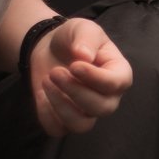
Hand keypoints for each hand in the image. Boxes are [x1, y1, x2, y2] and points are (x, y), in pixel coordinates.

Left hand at [28, 17, 131, 136]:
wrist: (50, 48)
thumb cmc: (73, 39)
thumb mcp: (82, 28)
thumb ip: (86, 39)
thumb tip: (83, 56)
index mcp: (118, 73)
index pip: (117, 84)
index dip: (95, 78)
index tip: (74, 65)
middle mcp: (108, 97)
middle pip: (101, 108)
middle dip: (75, 91)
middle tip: (55, 72)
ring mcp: (87, 112)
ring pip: (82, 125)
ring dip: (61, 106)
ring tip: (46, 81)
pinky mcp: (65, 120)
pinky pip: (58, 130)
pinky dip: (46, 115)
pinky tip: (40, 94)